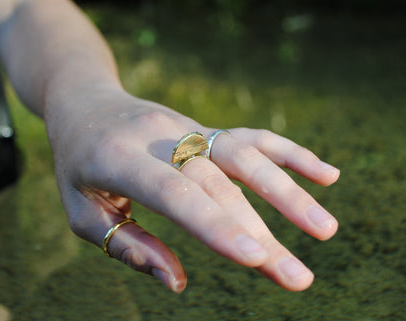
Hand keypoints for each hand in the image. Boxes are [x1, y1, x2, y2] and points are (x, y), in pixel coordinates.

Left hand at [46, 86, 339, 292]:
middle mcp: (165, 139)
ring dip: (290, 191)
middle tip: (300, 280)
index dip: (217, 224)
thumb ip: (128, 246)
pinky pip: (254, 138)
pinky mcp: (207, 129)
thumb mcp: (81, 211)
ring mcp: (191, 129)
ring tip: (327, 230)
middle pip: (222, 186)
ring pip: (247, 156)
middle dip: (263, 233)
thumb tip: (177, 281)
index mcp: (122, 160)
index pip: (177, 194)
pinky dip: (291, 154)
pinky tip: (327, 175)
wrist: (87, 102)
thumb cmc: (78, 164)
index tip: (256, 258)